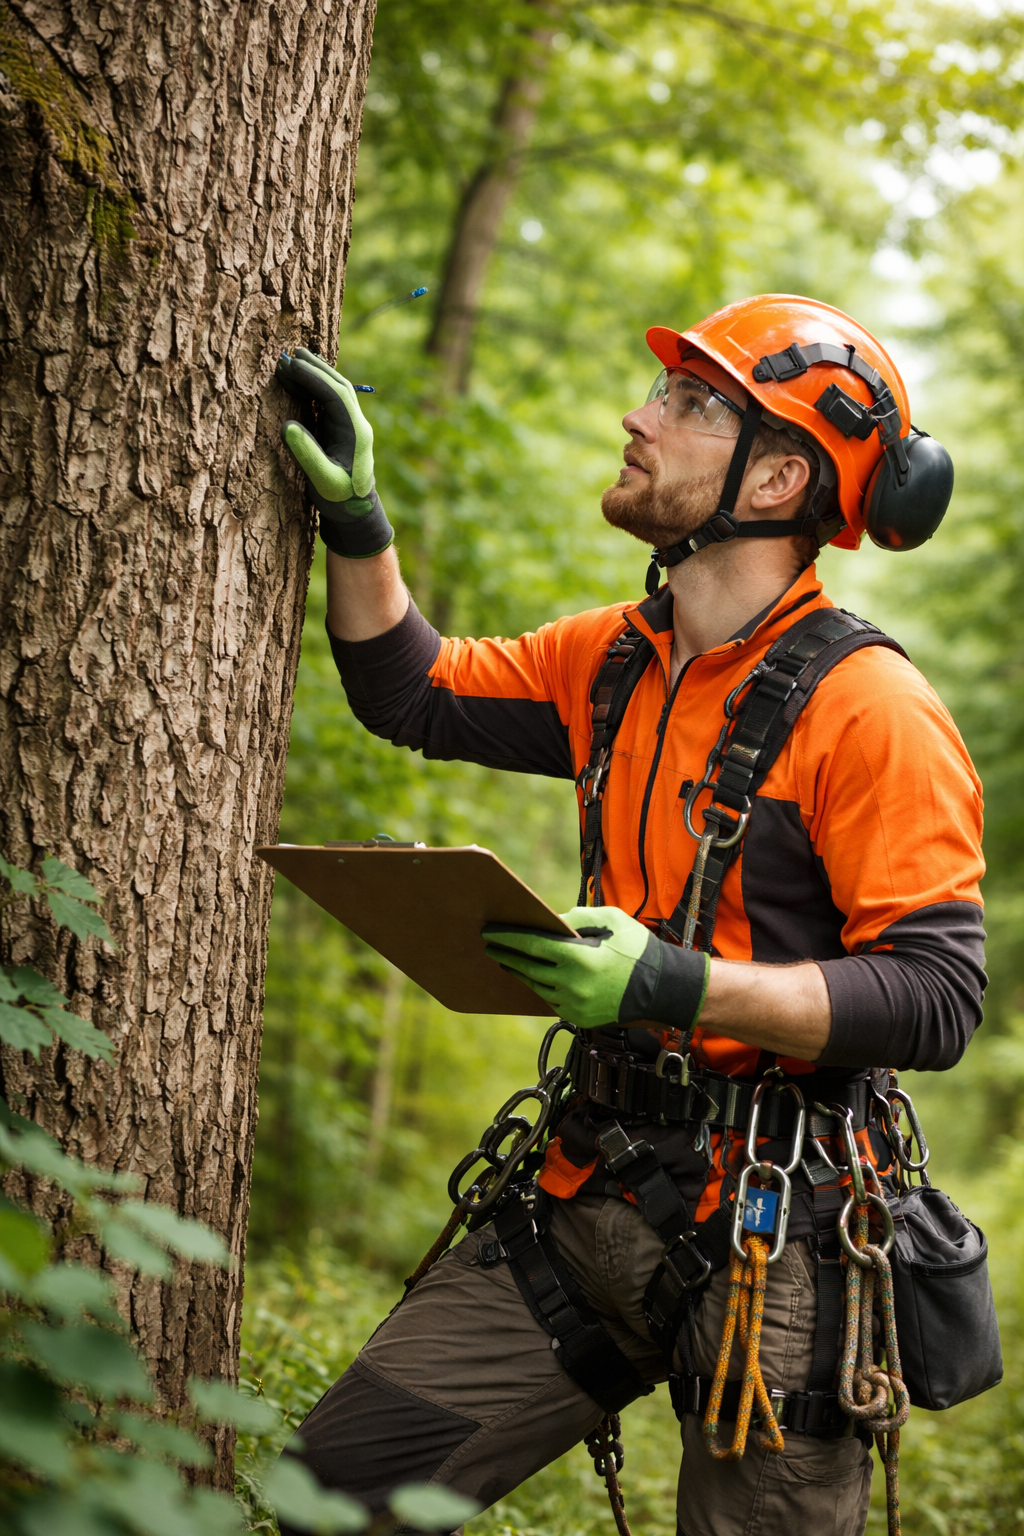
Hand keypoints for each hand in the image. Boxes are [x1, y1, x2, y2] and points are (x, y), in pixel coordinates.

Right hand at [276, 348, 393, 558]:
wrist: (356, 513)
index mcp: (356, 432)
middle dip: (316, 368)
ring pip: (334, 391)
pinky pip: (329, 402)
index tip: (293, 365)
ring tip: (292, 361)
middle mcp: (356, 424)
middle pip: (338, 386)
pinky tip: (298, 383)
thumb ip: (308, 455)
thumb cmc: (341, 500)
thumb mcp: (324, 482)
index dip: (314, 378)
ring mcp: (350, 426)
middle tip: (292, 352)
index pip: (335, 395)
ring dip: (315, 375)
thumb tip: (288, 426)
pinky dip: (313, 389)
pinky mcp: (341, 431)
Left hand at [483, 905, 708, 1030]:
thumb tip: (552, 921)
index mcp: (577, 958)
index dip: (508, 937)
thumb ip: (578, 917)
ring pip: (537, 986)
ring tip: (507, 961)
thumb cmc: (638, 950)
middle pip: (528, 968)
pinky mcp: (579, 1018)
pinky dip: (540, 987)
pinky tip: (532, 978)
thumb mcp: (611, 920)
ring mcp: (574, 1004)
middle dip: (507, 955)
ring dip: (520, 972)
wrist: (662, 989)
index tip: (490, 931)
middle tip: (490, 945)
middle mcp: (571, 984)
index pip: (531, 945)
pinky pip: (551, 1000)